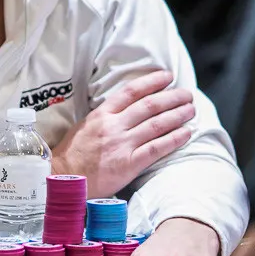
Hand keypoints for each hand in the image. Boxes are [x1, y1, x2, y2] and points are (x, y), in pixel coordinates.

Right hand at [51, 69, 193, 199]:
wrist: (63, 179)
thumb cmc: (74, 153)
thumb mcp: (86, 125)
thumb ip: (106, 116)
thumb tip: (128, 107)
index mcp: (102, 114)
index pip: (131, 91)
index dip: (152, 81)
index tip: (168, 76)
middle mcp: (113, 126)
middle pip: (149, 106)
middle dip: (172, 97)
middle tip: (187, 94)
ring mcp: (122, 145)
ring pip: (156, 125)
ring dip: (177, 115)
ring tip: (191, 110)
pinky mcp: (128, 164)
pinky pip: (156, 148)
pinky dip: (174, 139)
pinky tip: (186, 133)